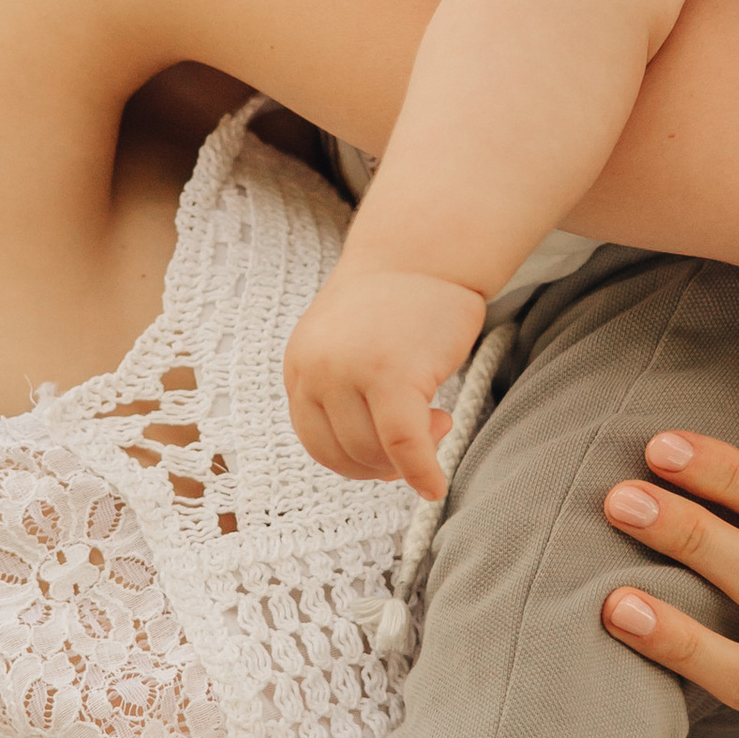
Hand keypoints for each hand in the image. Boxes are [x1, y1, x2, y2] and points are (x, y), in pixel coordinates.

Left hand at [283, 263, 486, 495]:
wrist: (425, 252)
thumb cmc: (396, 304)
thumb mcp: (348, 348)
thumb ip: (345, 396)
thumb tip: (376, 466)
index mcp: (299, 365)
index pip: (315, 441)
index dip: (354, 461)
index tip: (387, 459)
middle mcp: (316, 369)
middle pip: (341, 453)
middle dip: (382, 465)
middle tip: (420, 443)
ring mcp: (350, 372)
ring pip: (372, 454)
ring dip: (408, 459)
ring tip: (438, 423)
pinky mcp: (393, 376)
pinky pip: (405, 446)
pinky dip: (422, 472)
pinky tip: (436, 485)